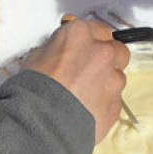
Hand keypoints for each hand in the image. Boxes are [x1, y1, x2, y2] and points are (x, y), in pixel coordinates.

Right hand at [24, 20, 129, 142]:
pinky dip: (104, 103)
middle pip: (117, 50)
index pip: (97, 29)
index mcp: (80, 35)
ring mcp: (113, 79)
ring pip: (118, 76)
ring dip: (106, 82)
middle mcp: (102, 53)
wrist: (43, 124)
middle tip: (90, 69)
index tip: (87, 47)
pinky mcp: (116, 104)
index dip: (92, 40)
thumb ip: (56, 50)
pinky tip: (86, 109)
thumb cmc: (34, 91)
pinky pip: (115, 100)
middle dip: (107, 58)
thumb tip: (59, 53)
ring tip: (84, 94)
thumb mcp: (35, 58)